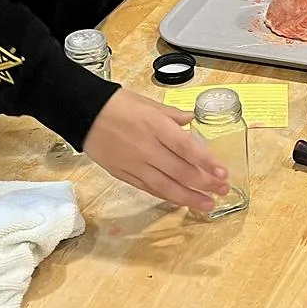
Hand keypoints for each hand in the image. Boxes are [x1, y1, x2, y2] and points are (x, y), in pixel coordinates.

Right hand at [82, 88, 229, 211]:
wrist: (83, 113)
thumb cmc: (117, 104)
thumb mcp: (149, 103)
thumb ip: (173, 115)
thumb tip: (192, 121)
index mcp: (156, 126)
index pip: (187, 148)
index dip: (207, 163)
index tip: (223, 172)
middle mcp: (147, 148)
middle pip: (181, 171)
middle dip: (205, 183)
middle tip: (223, 189)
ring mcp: (134, 164)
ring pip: (166, 187)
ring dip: (190, 198)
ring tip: (208, 204)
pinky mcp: (123, 175)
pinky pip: (150, 189)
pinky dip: (168, 197)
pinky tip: (182, 200)